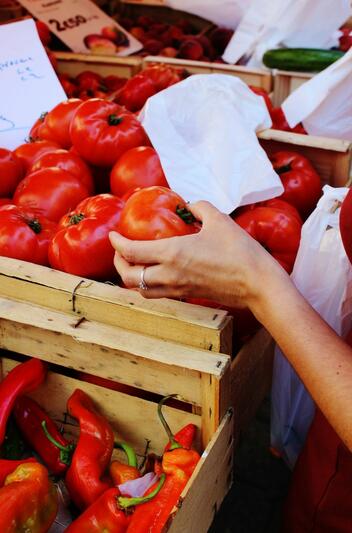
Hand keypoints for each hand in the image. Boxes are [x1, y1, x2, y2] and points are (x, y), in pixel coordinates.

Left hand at [109, 201, 287, 311]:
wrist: (257, 284)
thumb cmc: (239, 251)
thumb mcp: (219, 219)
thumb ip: (199, 208)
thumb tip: (189, 206)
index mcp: (172, 253)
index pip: (131, 252)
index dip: (117, 243)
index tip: (113, 235)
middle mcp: (169, 274)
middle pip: (129, 276)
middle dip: (118, 263)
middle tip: (120, 251)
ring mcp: (177, 289)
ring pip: (140, 290)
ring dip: (131, 278)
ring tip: (132, 265)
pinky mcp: (187, 295)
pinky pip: (157, 294)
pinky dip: (147, 286)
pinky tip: (155, 274)